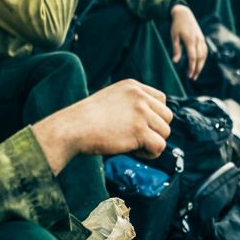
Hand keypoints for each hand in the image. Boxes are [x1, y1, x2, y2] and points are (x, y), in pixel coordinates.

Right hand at [31, 80, 171, 172]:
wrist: (72, 128)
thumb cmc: (87, 119)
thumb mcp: (112, 99)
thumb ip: (132, 104)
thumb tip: (152, 124)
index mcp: (133, 86)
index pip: (161, 99)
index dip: (155, 116)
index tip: (141, 126)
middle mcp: (139, 96)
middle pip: (167, 116)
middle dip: (155, 130)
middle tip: (137, 139)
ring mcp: (140, 112)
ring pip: (165, 132)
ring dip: (152, 142)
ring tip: (134, 146)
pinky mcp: (139, 130)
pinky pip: (159, 146)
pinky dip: (150, 153)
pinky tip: (135, 152)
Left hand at [170, 4, 206, 79]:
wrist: (184, 14)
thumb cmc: (177, 25)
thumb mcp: (174, 36)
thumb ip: (176, 49)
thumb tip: (175, 62)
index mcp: (190, 40)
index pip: (192, 57)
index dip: (192, 68)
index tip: (189, 76)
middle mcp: (198, 40)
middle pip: (200, 58)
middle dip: (197, 69)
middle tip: (193, 78)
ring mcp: (201, 39)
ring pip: (204, 55)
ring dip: (201, 65)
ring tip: (196, 73)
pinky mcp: (202, 38)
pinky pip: (205, 50)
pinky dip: (203, 58)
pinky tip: (200, 64)